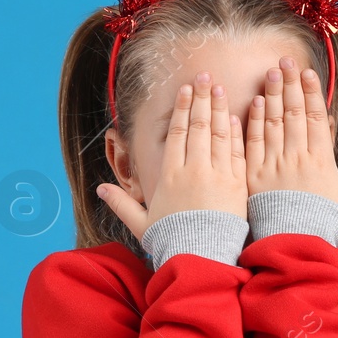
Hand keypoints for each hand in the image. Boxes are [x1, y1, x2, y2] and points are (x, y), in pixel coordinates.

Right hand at [97, 73, 246, 241]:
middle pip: (198, 126)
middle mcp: (193, 170)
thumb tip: (99, 190)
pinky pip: (236, 153)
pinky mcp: (237, 186)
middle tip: (204, 76)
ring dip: (220, 109)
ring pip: (218, 134)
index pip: (177, 134)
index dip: (182, 109)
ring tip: (220, 88)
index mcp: (170, 176)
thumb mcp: (141, 223)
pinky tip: (238, 116)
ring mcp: (217, 176)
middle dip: (201, 99)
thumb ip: (121, 204)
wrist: (201, 261)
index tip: (186, 90)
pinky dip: (237, 133)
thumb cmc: (172, 242)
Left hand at [245, 56, 337, 224]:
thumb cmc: (325, 228)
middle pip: (294, 113)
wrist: (295, 249)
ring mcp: (274, 165)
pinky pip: (253, 142)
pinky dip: (253, 121)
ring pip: (273, 122)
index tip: (308, 73)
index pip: (317, 119)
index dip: (312, 93)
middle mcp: (298, 158)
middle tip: (284, 61)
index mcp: (322, 161)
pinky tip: (254, 103)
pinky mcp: (255, 177)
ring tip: (270, 72)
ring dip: (271, 95)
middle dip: (290, 84)